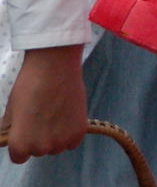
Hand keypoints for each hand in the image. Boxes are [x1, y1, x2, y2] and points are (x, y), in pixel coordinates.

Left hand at [1, 46, 85, 161]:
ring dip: (56, 137)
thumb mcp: (11, 108)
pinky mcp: (79, 132)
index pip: (19, 157)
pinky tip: (67, 117)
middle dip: (39, 139)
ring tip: (56, 115)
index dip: (21, 143)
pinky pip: (72, 142)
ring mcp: (62, 141)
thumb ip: (9, 128)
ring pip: (57, 147)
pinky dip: (70, 133)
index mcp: (20, 144)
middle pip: (39, 151)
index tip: (25, 131)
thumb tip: (9, 134)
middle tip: (42, 118)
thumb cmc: (28, 86)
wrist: (55, 68)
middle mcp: (41, 148)